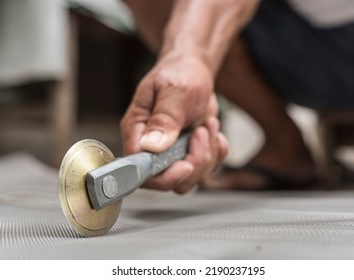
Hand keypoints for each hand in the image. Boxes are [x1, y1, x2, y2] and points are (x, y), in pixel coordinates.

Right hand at [120, 53, 227, 192]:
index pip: (139, 170)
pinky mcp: (189, 153)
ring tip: (208, 125)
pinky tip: (214, 132)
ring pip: (189, 179)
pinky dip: (216, 153)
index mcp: (137, 131)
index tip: (186, 164)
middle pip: (167, 181)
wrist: (193, 70)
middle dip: (193, 163)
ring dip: (207, 155)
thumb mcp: (174, 91)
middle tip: (201, 133)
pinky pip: (206, 169)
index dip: (163, 176)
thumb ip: (164, 118)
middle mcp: (151, 148)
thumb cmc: (178, 73)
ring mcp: (171, 153)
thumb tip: (151, 146)